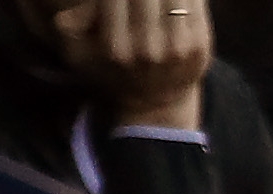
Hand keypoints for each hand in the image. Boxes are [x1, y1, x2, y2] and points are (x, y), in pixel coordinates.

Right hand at [50, 0, 210, 127]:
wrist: (154, 104)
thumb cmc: (113, 69)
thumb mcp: (82, 54)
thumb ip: (72, 25)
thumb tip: (71, 15)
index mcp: (115, 49)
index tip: (117, 0)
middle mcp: (148, 49)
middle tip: (136, 0)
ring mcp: (178, 48)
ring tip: (153, 1)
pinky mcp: (201, 45)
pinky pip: (194, 1)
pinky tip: (172, 0)